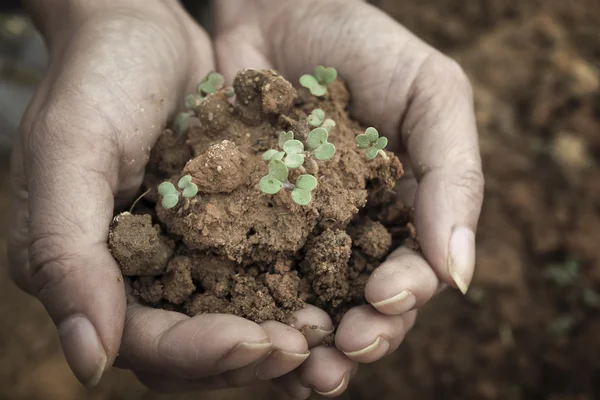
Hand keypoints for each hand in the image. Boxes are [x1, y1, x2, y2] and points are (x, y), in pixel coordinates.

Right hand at [8, 0, 316, 389]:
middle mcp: (141, 276)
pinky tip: (336, 290)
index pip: (149, 342)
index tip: (261, 341)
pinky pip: (262, 273)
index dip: (202, 351)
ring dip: (284, 333)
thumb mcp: (69, 152)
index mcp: (94, 273)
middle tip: (312, 346)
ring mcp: (188, 253)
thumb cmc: (96, 79)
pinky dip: (297, 289)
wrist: (141, 30)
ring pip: (236, 320)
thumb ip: (66, 255)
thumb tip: (89, 365)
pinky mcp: (226, 228)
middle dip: (255, 354)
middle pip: (198, 347)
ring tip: (334, 332)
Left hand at [213, 0, 483, 396]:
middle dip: (353, 336)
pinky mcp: (238, 228)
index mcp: (401, 216)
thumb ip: (455, 177)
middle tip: (336, 357)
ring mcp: (292, 237)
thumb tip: (461, 275)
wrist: (276, 10)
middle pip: (357, 306)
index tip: (382, 302)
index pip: (411, 275)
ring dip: (302, 342)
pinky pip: (242, 277)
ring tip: (293, 364)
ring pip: (303, 307)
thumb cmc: (362, 46)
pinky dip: (244, 308)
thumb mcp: (431, 94)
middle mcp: (349, 238)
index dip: (401, 298)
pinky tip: (239, 330)